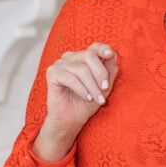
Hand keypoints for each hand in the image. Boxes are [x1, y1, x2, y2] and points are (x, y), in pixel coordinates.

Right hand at [33, 42, 117, 160]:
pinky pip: (70, 78)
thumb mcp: (104, 87)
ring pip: (81, 69)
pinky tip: (86, 97)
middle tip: (105, 89)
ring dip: (92, 86)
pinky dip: (81, 89)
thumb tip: (113, 55)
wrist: (72, 119)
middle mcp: (71, 57)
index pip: (94, 47)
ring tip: (97, 99)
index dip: (103, 49)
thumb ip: (110, 70)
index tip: (110, 55)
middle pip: (89, 55)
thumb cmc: (87, 102)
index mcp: (83, 58)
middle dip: (100, 73)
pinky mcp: (52, 73)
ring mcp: (60, 64)